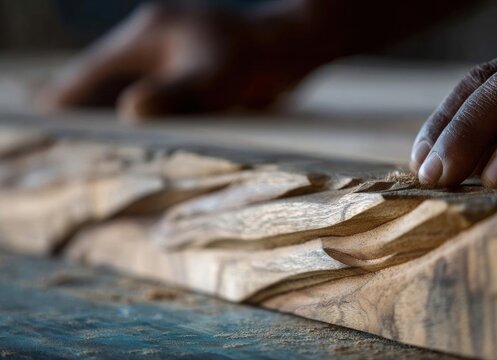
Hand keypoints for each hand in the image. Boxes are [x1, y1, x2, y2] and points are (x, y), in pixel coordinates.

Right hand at [38, 3, 331, 120]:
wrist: (292, 47)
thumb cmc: (256, 60)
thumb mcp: (217, 80)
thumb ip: (176, 95)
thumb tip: (132, 113)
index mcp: (150, 34)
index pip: (97, 69)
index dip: (70, 93)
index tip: (43, 115)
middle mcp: (154, 38)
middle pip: (107, 76)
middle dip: (85, 103)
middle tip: (59, 135)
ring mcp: (171, 50)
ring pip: (128, 83)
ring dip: (111, 107)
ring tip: (89, 140)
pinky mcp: (187, 64)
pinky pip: (153, 88)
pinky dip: (140, 108)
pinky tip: (134, 131)